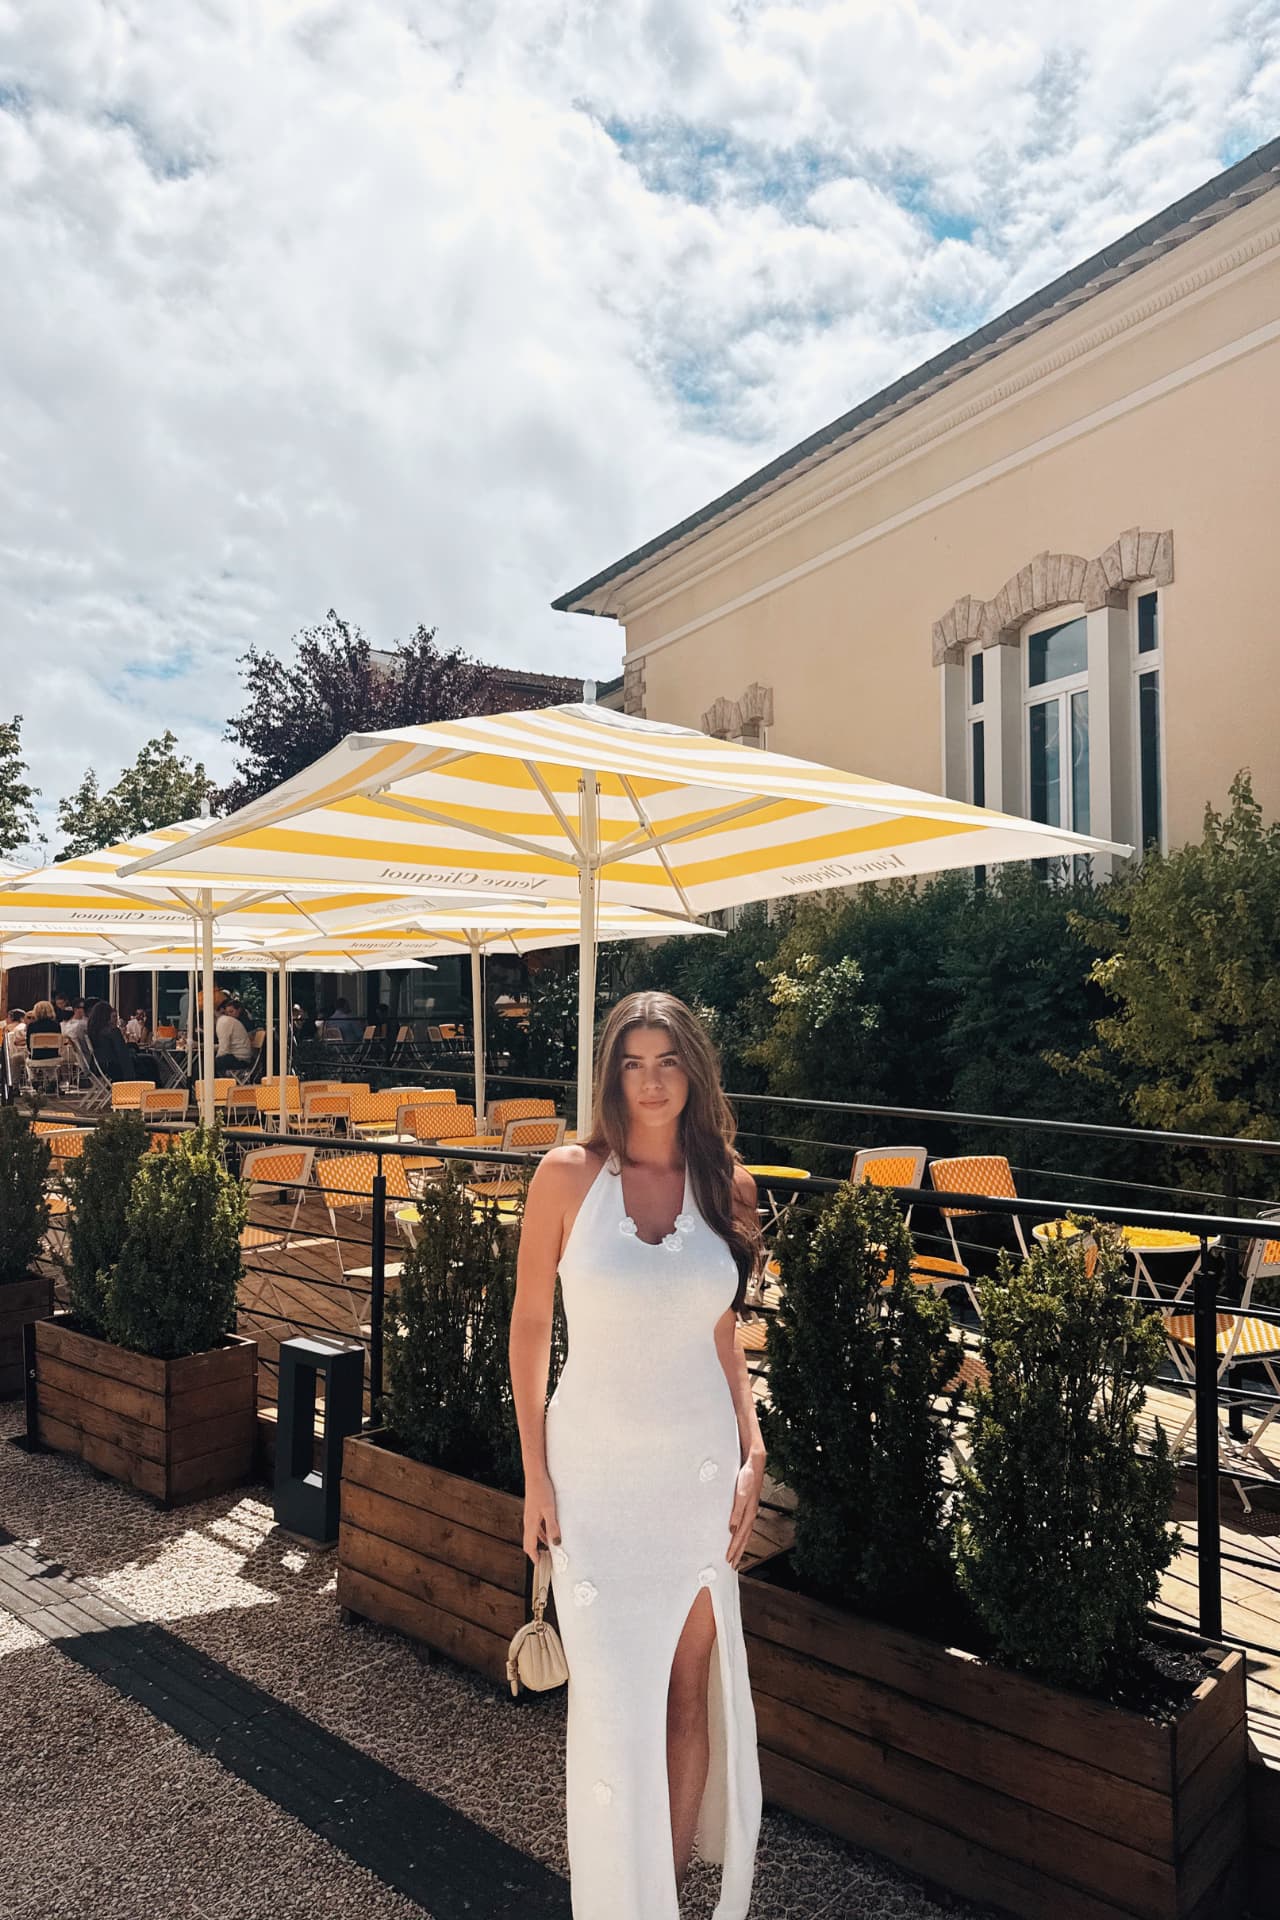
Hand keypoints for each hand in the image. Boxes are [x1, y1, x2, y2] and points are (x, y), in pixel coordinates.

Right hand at [522, 1469, 560, 1565]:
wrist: (535, 1475)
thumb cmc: (542, 1490)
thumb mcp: (550, 1510)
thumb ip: (553, 1527)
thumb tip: (556, 1544)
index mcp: (530, 1524)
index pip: (529, 1546)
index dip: (534, 1557)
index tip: (540, 1565)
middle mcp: (528, 1522)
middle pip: (529, 1542)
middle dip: (535, 1553)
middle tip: (545, 1561)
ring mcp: (530, 1516)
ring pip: (532, 1535)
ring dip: (539, 1543)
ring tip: (549, 1550)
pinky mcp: (533, 1510)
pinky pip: (536, 1527)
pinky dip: (541, 1534)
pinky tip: (548, 1532)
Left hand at [726, 1453, 764, 1569]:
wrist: (754, 1465)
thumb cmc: (748, 1478)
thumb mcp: (741, 1494)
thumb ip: (736, 1511)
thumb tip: (732, 1528)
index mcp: (749, 1514)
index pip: (740, 1537)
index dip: (734, 1549)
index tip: (728, 1560)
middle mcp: (750, 1515)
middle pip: (743, 1538)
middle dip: (738, 1552)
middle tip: (732, 1565)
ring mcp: (750, 1511)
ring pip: (744, 1533)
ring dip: (740, 1546)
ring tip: (735, 1556)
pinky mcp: (747, 1506)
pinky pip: (744, 1525)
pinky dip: (740, 1534)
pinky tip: (736, 1535)